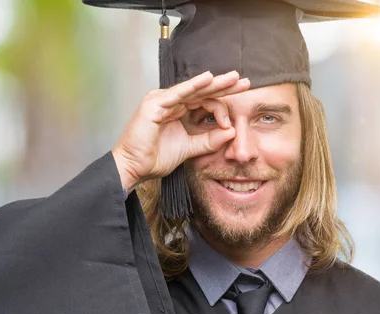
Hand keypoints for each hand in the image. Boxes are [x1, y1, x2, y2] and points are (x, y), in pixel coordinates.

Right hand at [111, 70, 249, 191]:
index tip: (231, 123)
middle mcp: (169, 101)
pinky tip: (208, 79)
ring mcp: (160, 100)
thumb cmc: (154, 158)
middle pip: (202, 91)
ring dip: (215, 83)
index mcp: (176, 109)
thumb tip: (231, 132)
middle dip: (224, 86)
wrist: (135, 168)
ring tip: (234, 78)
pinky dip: (193, 86)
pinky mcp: (154, 104)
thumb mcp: (189, 148)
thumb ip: (209, 141)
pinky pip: (177, 93)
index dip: (221, 106)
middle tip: (244, 81)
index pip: (204, 100)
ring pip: (193, 89)